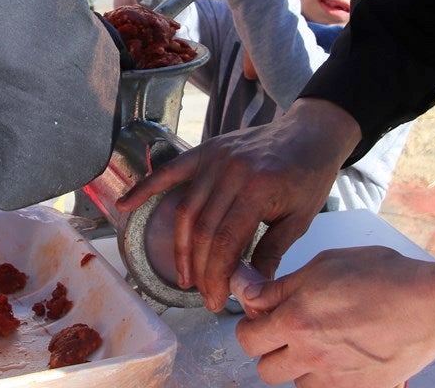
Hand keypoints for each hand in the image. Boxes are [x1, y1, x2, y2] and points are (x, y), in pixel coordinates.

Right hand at [115, 98, 361, 310]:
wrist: (310, 132)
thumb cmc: (308, 176)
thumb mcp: (299, 220)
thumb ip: (271, 253)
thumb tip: (252, 292)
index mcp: (259, 189)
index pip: (225, 241)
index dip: (216, 275)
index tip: (216, 300)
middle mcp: (232, 171)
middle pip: (201, 228)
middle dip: (199, 268)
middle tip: (202, 295)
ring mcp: (215, 158)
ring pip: (185, 209)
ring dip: (181, 247)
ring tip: (185, 276)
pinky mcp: (205, 150)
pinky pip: (170, 171)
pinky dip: (146, 188)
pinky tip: (125, 204)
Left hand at [235, 248, 434, 387]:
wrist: (429, 306)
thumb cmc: (383, 277)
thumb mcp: (324, 265)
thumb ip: (281, 286)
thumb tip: (247, 292)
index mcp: (296, 319)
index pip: (247, 338)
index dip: (250, 326)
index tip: (262, 318)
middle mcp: (310, 354)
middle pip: (266, 370)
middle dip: (271, 351)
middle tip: (288, 334)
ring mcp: (335, 377)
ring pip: (297, 384)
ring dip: (300, 368)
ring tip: (321, 344)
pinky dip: (328, 379)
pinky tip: (343, 358)